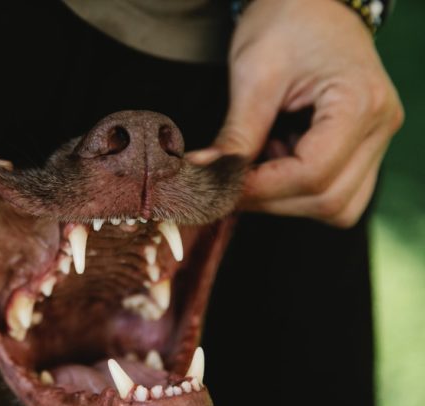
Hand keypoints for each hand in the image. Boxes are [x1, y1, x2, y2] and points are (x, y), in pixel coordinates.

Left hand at [189, 0, 403, 226]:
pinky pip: (336, 190)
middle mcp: (381, 127)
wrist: (313, 1)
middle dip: (271, 200)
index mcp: (361, 103)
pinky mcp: (363, 146)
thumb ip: (236, 134)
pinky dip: (297, 189)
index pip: (313, 173)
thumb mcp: (254, 74)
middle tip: (227, 185)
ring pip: (337, 205)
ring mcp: (377, 139)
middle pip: (330, 200)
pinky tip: (272, 161)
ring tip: (254, 166)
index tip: (219, 186)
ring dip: (286, 200)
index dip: (261, 188)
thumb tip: (205, 176)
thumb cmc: (287, 23)